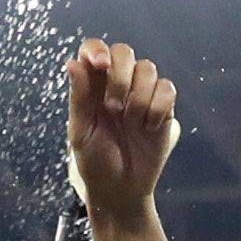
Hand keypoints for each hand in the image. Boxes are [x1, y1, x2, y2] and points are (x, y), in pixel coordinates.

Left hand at [62, 39, 178, 216]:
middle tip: (112, 107)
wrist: (121, 191)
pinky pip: (167, 90)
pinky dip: (158, 107)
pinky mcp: (164, 110)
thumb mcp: (80, 132)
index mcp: (92, 86)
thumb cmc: (95, 162)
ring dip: (138, 96)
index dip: (97, 49)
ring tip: (130, 122)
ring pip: (148, 68)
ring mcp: (142, 96)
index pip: (94, 50)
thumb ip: (79, 97)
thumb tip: (73, 63)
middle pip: (124, 52)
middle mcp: (117, 85)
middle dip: (119, 75)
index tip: (99, 64)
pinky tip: (148, 128)